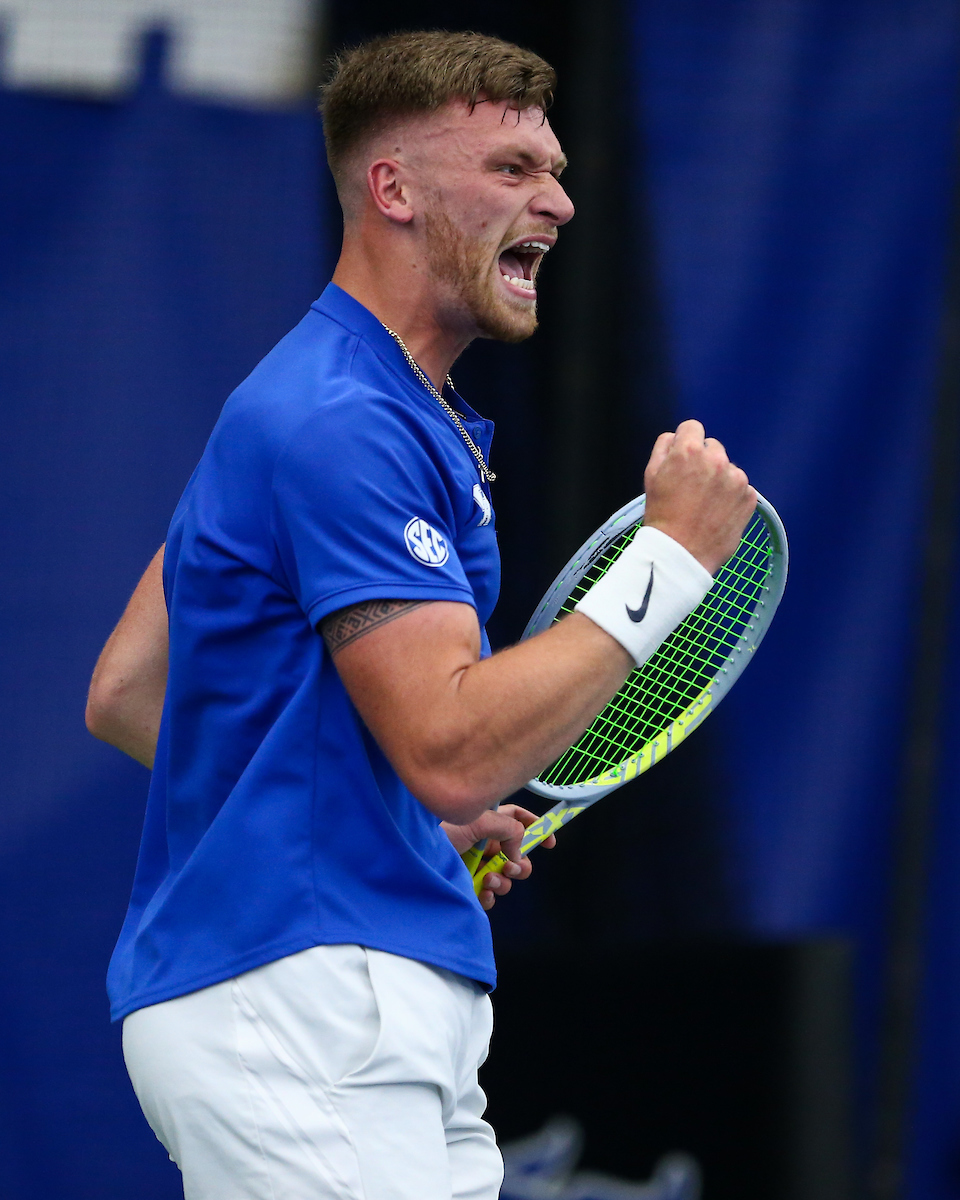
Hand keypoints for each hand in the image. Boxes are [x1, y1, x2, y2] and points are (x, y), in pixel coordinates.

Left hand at [442, 804, 556, 911]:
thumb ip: (507, 829)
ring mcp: (475, 865)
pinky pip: (489, 895)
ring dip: (503, 880)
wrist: (414, 858)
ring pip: (505, 877)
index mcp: (486, 822)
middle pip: (516, 854)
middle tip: (514, 866)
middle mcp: (482, 843)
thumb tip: (518, 850)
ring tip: (489, 878)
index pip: (516, 820)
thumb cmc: (439, 831)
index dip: (535, 827)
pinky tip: (481, 891)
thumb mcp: (476, 820)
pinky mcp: (467, 885)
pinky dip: (489, 895)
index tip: (549, 841)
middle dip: (520, 863)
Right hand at [642, 419, 756, 573]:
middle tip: (693, 487)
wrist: (681, 553)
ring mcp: (736, 478)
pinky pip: (740, 487)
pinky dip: (731, 496)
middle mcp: (717, 459)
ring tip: (705, 503)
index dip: (685, 442)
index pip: (692, 427)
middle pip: (712, 447)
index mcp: (689, 451)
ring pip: (728, 468)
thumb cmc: (662, 516)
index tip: (683, 459)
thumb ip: (663, 448)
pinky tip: (718, 512)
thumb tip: (676, 437)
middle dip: (703, 461)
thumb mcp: (650, 476)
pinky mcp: (749, 496)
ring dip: (719, 479)